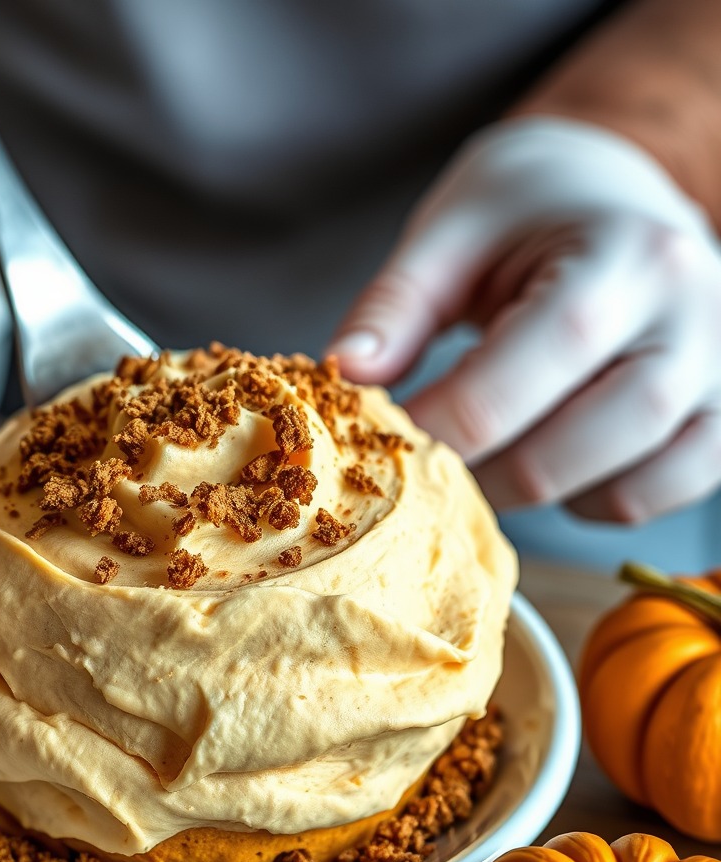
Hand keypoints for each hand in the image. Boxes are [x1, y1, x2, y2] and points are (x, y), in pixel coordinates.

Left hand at [327, 117, 720, 522]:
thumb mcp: (451, 233)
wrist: (614, 188)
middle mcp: (693, 318)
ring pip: (621, 489)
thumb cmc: (525, 209)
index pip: (516, 376)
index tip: (382, 442)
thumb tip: (347, 374)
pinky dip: (591, 500)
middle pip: (566, 451)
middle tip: (423, 462)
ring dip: (530, 494)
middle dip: (475, 475)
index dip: (436, 427)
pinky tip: (550, 458)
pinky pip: (655, 497)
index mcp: (622, 258)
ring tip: (484, 452)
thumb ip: (395, 305)